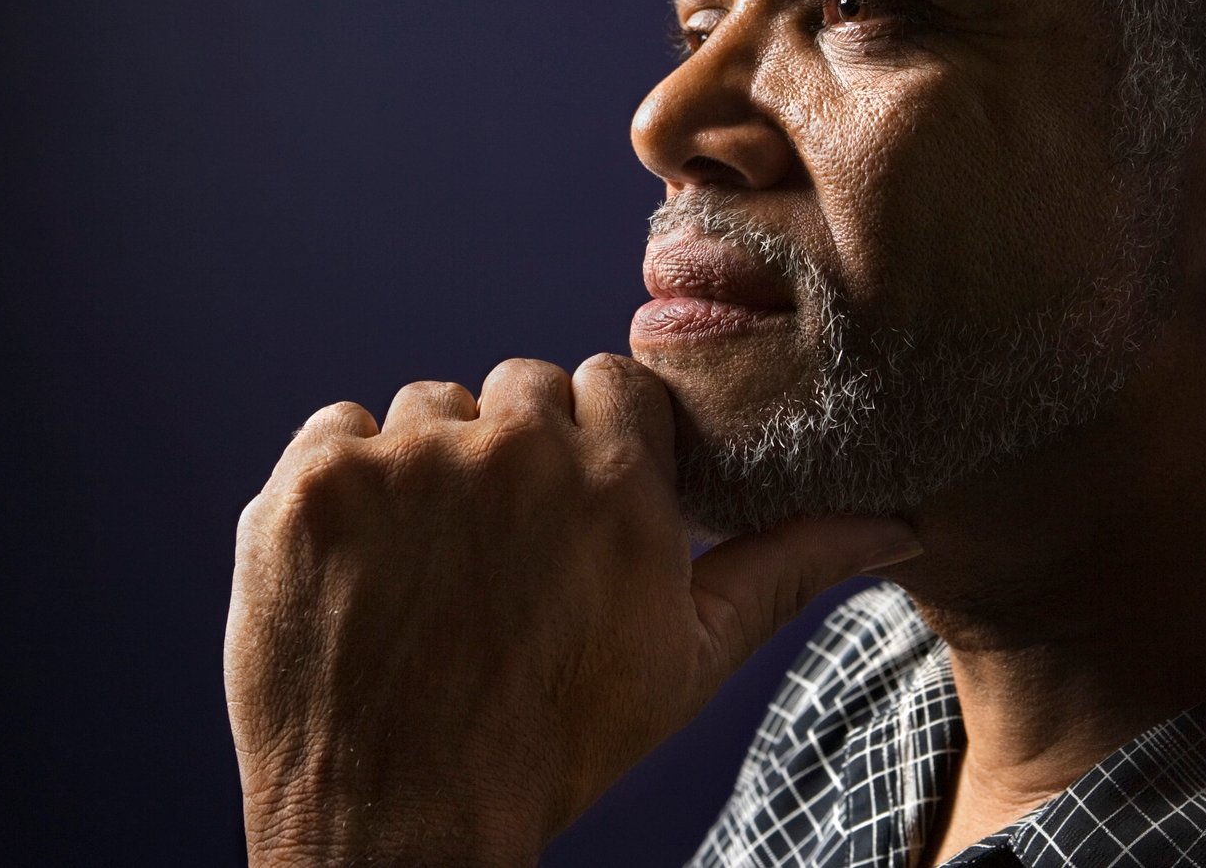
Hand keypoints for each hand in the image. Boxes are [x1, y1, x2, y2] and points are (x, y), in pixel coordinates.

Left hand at [224, 353, 919, 867]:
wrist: (399, 825)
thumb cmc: (558, 744)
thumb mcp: (689, 659)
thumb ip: (787, 565)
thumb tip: (896, 523)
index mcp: (614, 475)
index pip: (609, 382)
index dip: (594, 445)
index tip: (577, 505)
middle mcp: (510, 447)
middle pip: (519, 387)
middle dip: (517, 451)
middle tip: (505, 553)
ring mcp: (402, 464)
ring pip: (428, 408)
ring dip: (431, 467)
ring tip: (435, 570)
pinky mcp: (309, 487)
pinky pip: (337, 432)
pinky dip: (347, 487)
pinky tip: (369, 568)